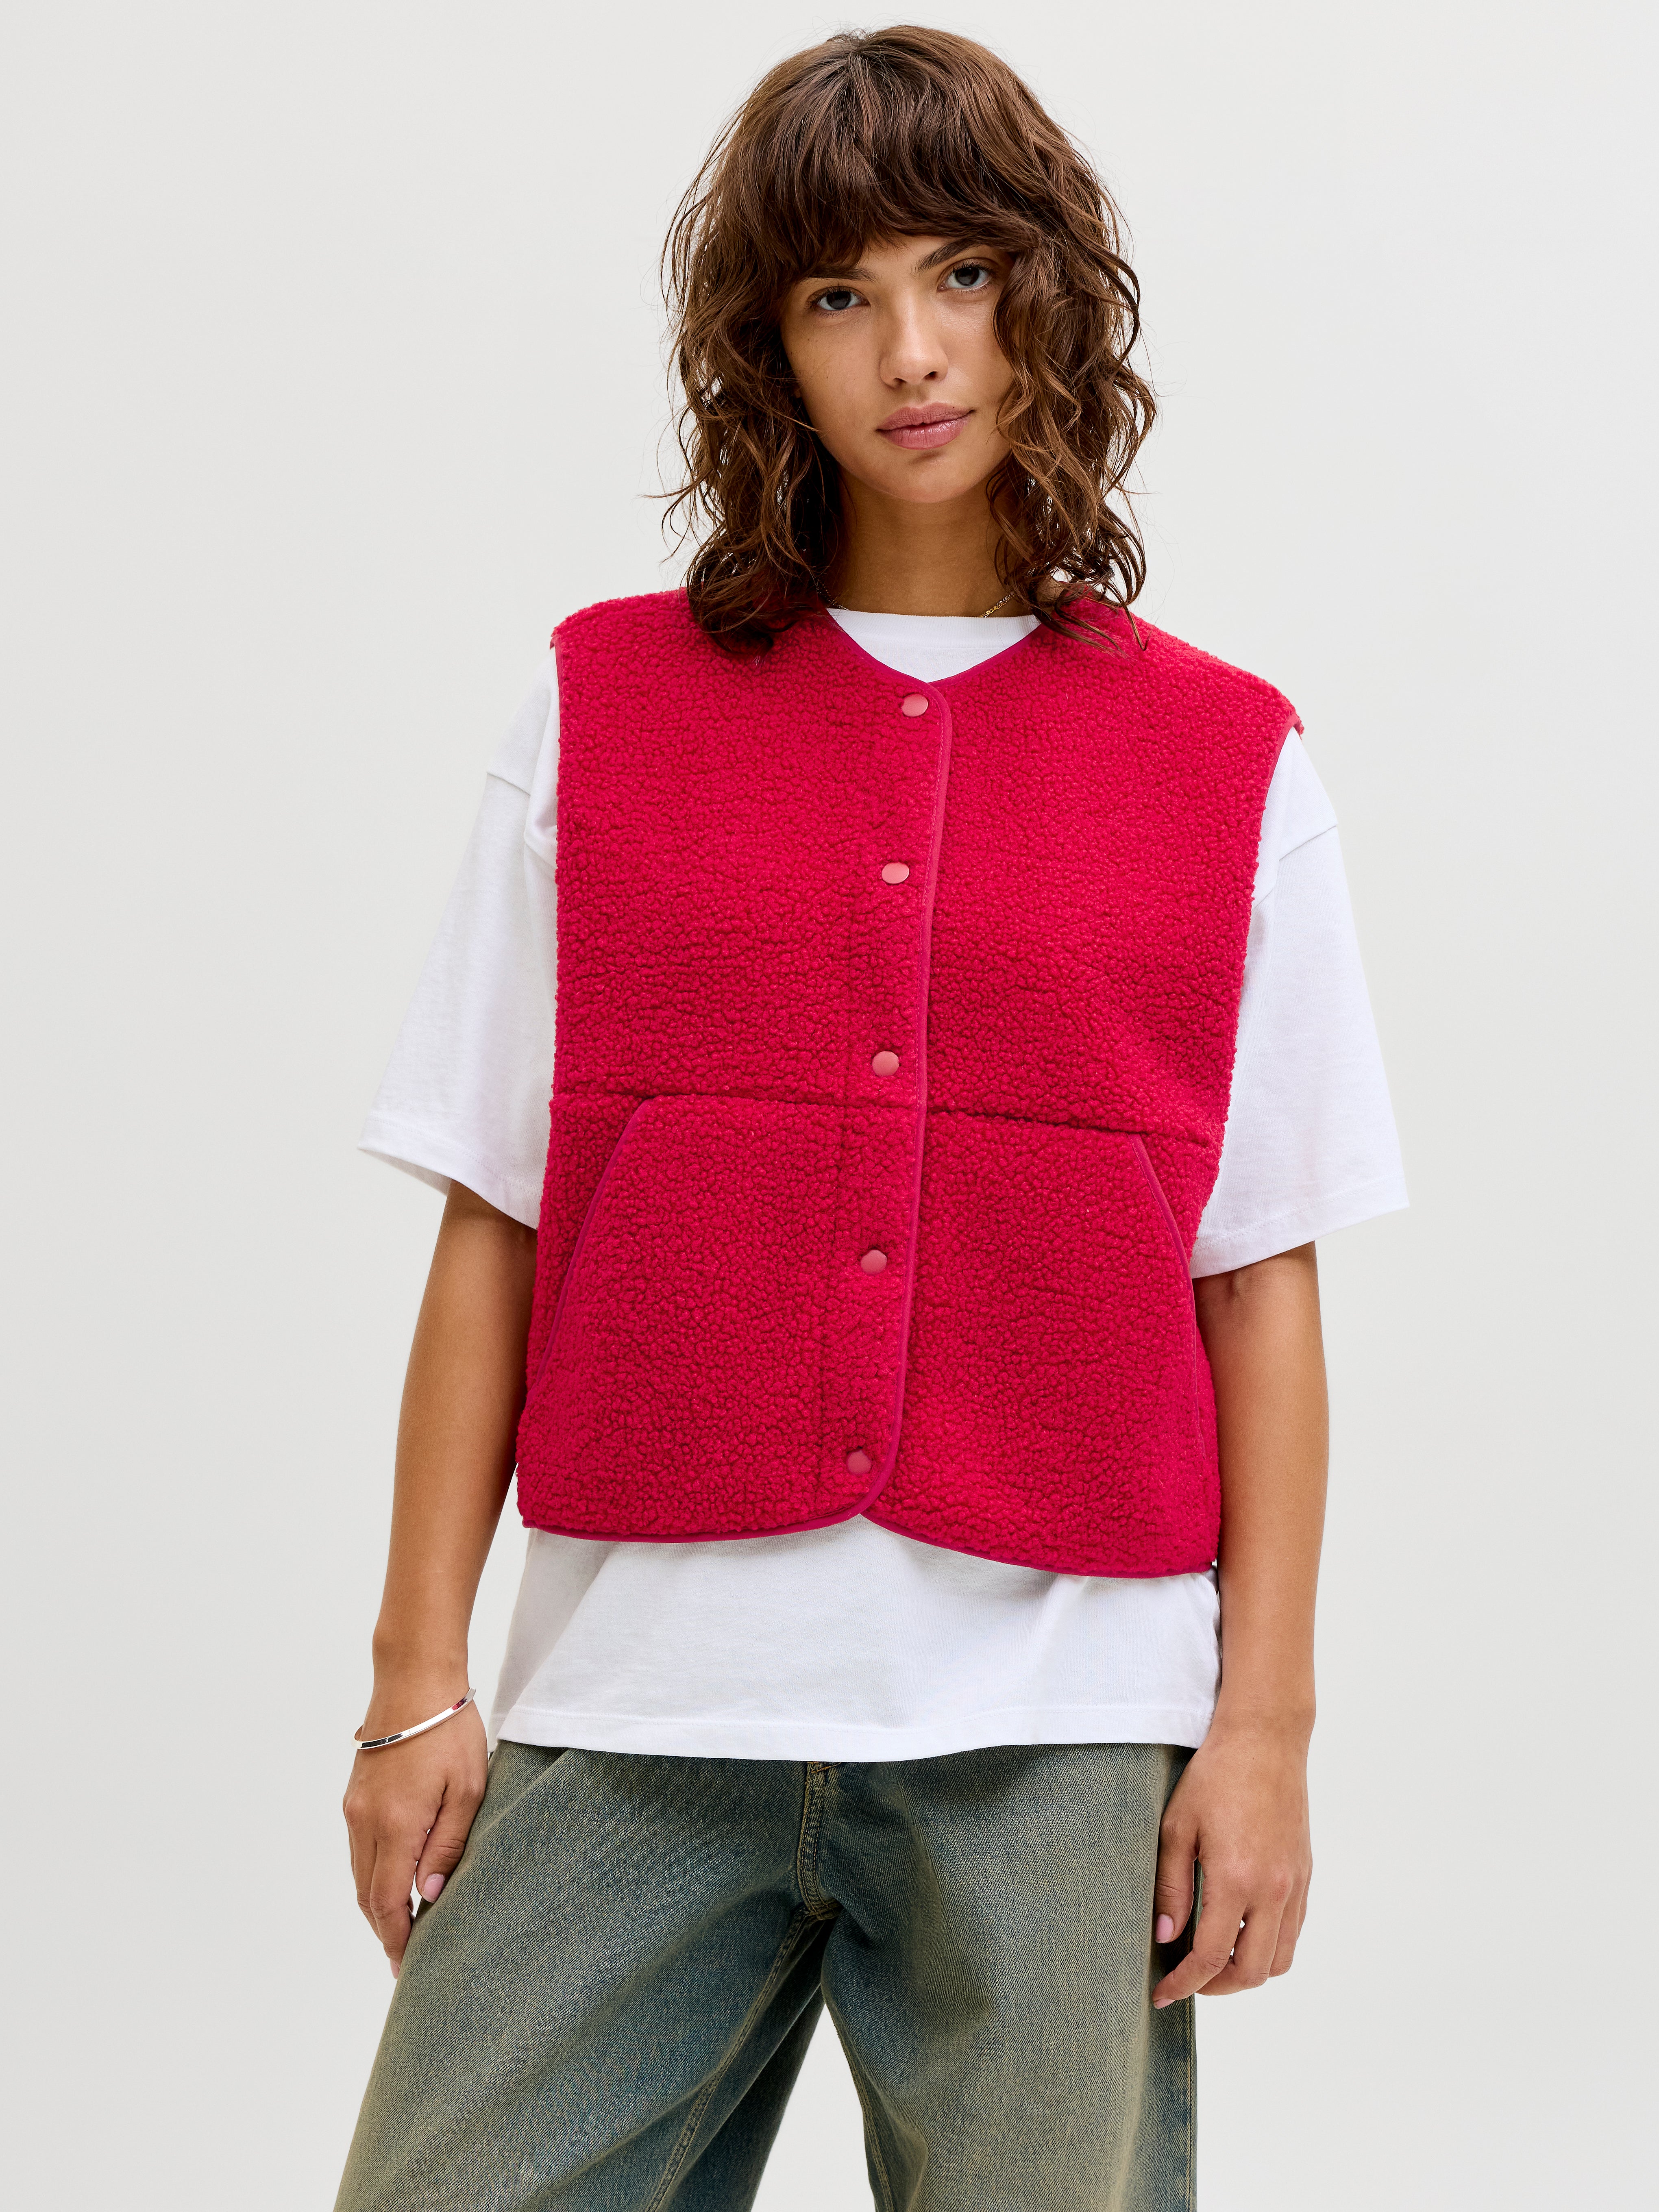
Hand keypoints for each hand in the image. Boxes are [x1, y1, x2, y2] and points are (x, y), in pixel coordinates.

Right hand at [343, 1687, 487, 1975]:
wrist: (415, 1680)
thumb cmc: (450, 1731)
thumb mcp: (468, 1790)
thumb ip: (446, 1848)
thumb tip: (427, 1897)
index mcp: (395, 1825)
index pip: (386, 1901)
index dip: (396, 1938)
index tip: (408, 1965)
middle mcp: (364, 1821)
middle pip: (367, 1894)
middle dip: (385, 1929)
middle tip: (405, 1958)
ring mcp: (354, 1808)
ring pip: (360, 1873)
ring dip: (378, 1903)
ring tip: (403, 1927)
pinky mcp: (354, 1795)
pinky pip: (359, 1848)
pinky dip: (373, 1873)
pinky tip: (394, 1880)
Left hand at [1150, 1718, 1311, 2005]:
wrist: (1265, 1740)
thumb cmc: (1215, 1777)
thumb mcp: (1176, 1827)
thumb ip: (1170, 1887)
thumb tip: (1166, 1937)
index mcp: (1237, 1879)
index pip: (1212, 1957)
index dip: (1185, 1983)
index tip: (1162, 1994)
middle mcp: (1274, 1890)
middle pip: (1252, 1971)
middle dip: (1216, 1987)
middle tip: (1186, 1979)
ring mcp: (1295, 1884)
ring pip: (1280, 1959)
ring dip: (1247, 1972)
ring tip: (1214, 1961)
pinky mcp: (1305, 1875)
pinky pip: (1293, 1931)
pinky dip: (1269, 1946)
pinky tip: (1241, 1931)